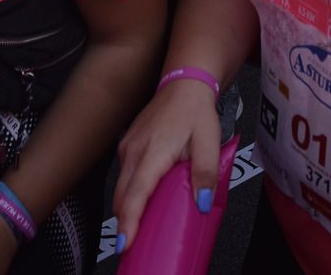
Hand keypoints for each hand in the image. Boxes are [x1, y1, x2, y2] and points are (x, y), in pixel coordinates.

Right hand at [112, 78, 223, 252]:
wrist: (184, 85)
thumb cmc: (195, 111)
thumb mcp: (209, 142)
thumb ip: (205, 173)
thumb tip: (202, 203)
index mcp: (153, 152)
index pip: (136, 194)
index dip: (129, 221)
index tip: (125, 242)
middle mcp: (134, 151)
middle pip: (123, 196)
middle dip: (124, 223)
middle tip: (131, 246)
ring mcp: (128, 148)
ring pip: (121, 188)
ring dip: (126, 209)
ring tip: (134, 231)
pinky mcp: (128, 146)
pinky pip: (124, 177)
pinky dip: (128, 194)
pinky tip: (139, 203)